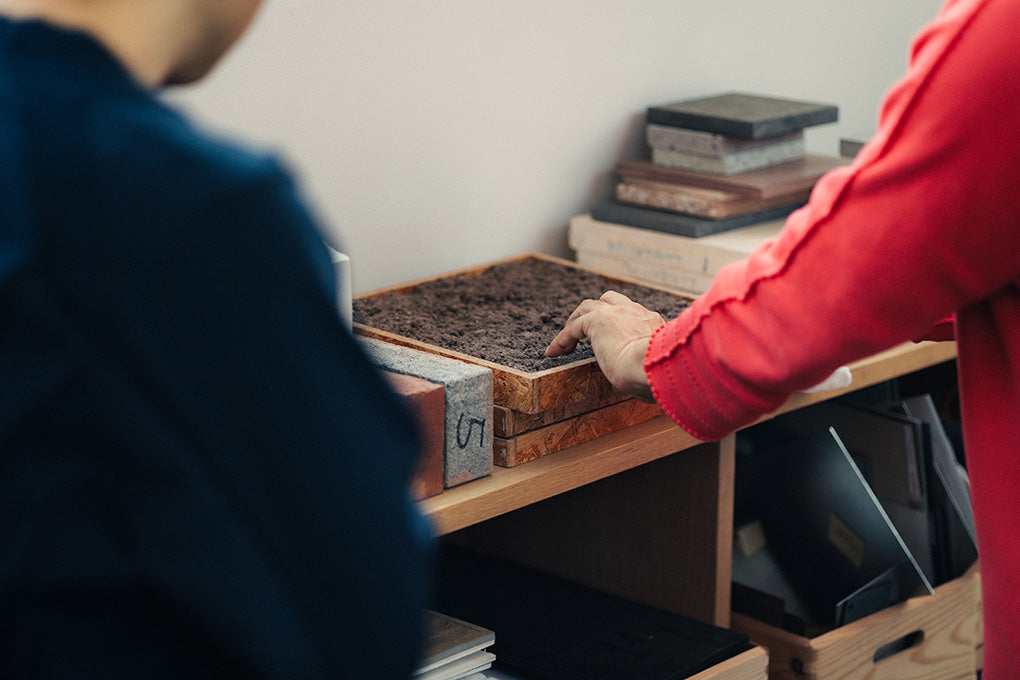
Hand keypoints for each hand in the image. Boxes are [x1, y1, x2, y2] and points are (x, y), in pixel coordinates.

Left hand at [545, 291, 664, 400]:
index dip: (618, 325)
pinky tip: (553, 352)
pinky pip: (573, 327)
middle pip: (610, 300)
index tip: (611, 341)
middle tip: (584, 331)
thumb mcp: (655, 371)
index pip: (633, 316)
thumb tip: (645, 390)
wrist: (653, 366)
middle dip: (596, 312)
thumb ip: (647, 373)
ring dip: (576, 321)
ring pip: (588, 307)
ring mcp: (617, 312)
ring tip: (565, 341)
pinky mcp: (597, 320)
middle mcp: (636, 313)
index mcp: (652, 324)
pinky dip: (562, 338)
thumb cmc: (659, 375)